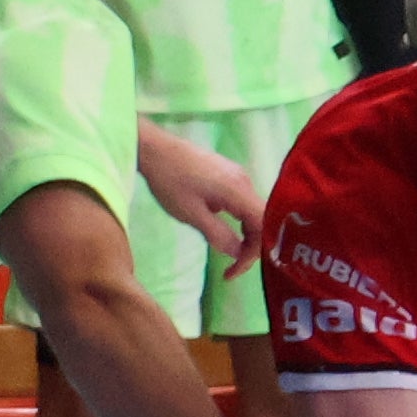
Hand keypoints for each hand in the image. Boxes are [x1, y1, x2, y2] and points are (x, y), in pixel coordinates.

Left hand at [137, 125, 265, 269]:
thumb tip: (237, 253)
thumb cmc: (169, 181)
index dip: (255, 252)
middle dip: (249, 247)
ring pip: (251, 212)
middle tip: (230, 267)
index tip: (234, 269)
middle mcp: (244, 181)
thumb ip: (218, 234)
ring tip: (226, 251)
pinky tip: (220, 228)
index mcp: (238, 190)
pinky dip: (237, 221)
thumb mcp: (191, 214)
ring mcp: (237, 176)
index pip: (263, 226)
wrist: (153, 147)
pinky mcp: (228, 174)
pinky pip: (242, 203)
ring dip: (243, 235)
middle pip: (261, 220)